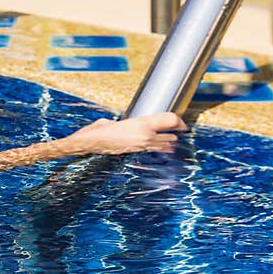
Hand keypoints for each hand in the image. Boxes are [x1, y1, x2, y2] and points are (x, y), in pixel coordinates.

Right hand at [64, 112, 187, 154]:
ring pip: (165, 144)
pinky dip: (160, 148)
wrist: (90, 143)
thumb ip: (130, 123)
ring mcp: (142, 146)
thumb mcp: (117, 120)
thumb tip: (133, 125)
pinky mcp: (137, 153)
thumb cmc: (100, 129)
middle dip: (175, 132)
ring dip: (169, 141)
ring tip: (171, 139)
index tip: (182, 123)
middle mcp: (146, 136)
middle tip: (179, 129)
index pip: (171, 120)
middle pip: (171, 134)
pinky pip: (154, 150)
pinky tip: (161, 147)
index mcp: (142, 123)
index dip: (180, 121)